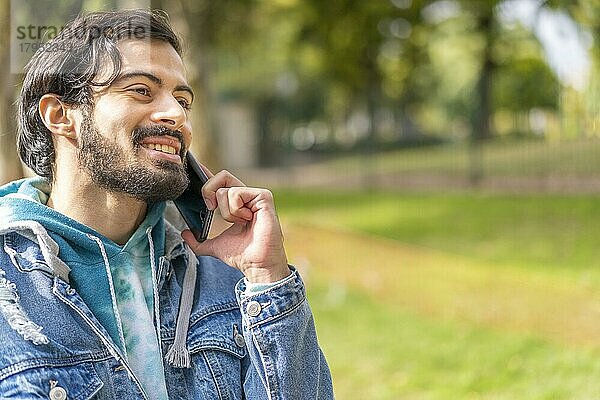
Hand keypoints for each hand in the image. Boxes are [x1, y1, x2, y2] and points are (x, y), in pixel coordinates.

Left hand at [181, 169, 290, 283]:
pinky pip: (237, 193)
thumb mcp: (215, 246)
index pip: (221, 183)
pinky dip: (235, 210)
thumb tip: (184, 234)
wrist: (257, 265)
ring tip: (240, 223)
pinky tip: (246, 220)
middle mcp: (246, 196)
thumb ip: (199, 241)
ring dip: (226, 212)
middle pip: (222, 176)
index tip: (195, 168)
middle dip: (209, 191)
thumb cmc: (243, 255)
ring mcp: (256, 195)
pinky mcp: (263, 196)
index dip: (207, 174)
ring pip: (226, 189)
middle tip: (210, 208)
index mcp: (236, 204)